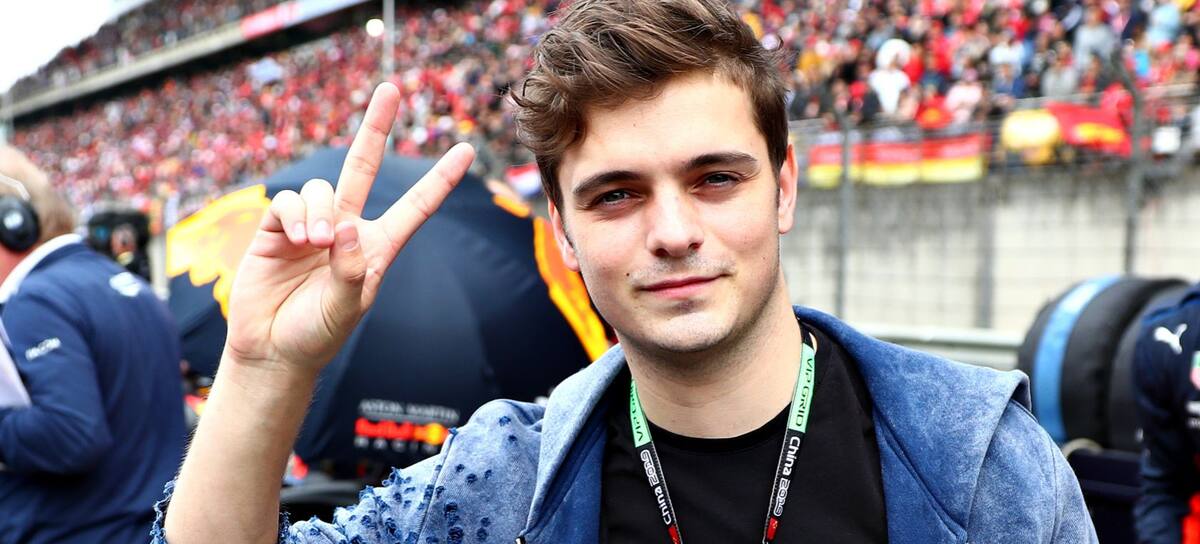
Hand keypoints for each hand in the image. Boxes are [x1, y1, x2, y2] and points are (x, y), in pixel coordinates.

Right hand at [223, 83, 474, 376]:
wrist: (272, 351)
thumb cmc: (317, 334)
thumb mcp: (345, 308)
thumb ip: (350, 270)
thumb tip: (345, 228)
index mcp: (378, 247)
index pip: (415, 206)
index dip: (440, 179)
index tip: (467, 151)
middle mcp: (347, 228)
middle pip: (364, 166)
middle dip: (376, 126)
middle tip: (391, 88)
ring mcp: (311, 225)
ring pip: (322, 189)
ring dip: (319, 211)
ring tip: (315, 243)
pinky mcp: (276, 229)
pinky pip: (288, 202)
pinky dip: (294, 215)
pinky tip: (296, 240)